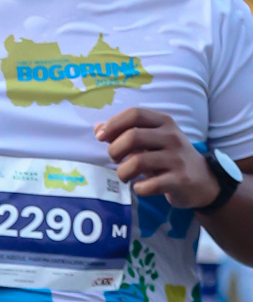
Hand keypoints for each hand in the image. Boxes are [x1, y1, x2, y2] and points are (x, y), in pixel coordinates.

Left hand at [96, 107, 214, 204]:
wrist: (203, 181)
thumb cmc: (170, 158)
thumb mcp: (152, 141)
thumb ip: (126, 133)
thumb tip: (97, 127)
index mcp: (164, 122)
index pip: (134, 113)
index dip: (113, 124)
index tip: (101, 137)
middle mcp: (172, 137)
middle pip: (132, 136)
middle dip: (114, 150)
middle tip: (115, 159)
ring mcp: (177, 158)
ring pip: (137, 162)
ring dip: (122, 172)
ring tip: (125, 176)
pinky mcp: (179, 180)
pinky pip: (148, 185)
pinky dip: (138, 188)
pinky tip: (141, 187)